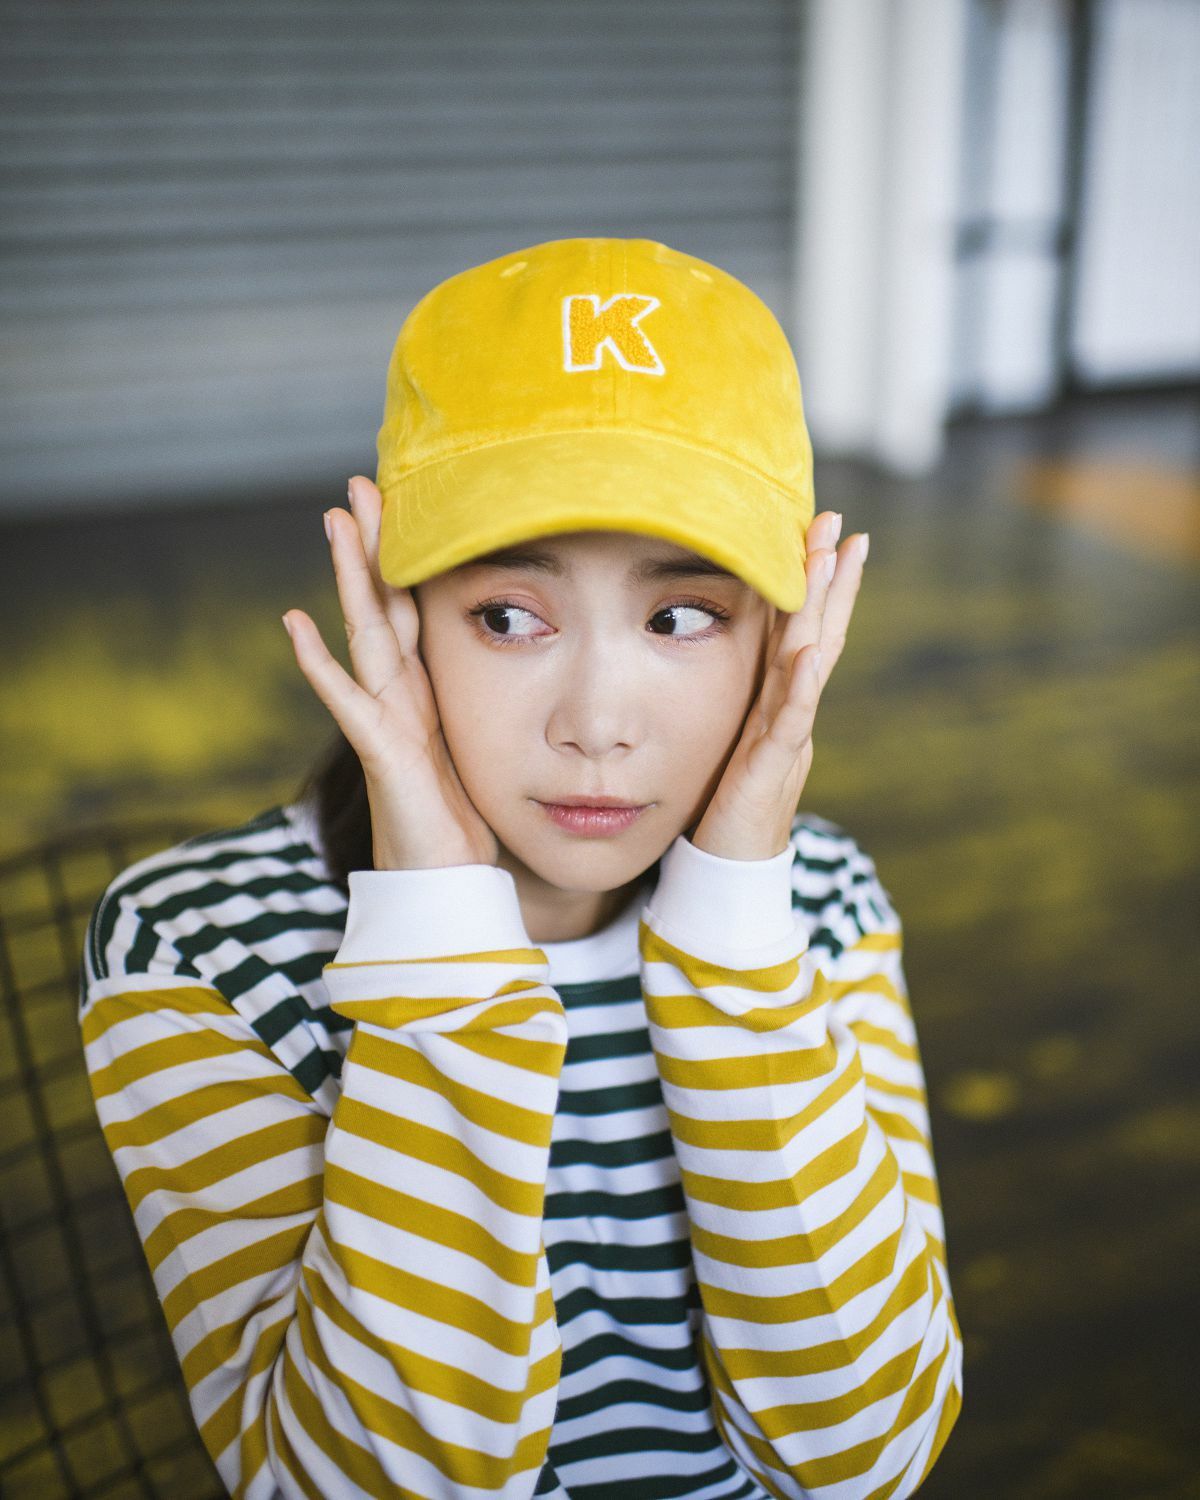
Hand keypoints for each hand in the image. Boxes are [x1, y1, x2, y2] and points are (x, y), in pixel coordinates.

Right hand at [282, 476, 499, 870]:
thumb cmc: (464, 822)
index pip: (416, 608)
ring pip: (364, 633)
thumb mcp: (483, 747)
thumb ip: (485, 707)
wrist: (448, 886)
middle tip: (361, 481)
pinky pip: (347, 702)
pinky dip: (319, 663)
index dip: (411, 557)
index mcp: (429, 690)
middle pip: (385, 604)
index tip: (409, 500)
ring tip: (335, 520)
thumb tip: (524, 667)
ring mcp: (385, 720)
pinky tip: (294, 624)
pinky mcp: (380, 754)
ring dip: (350, 576)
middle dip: (375, 543)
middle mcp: (401, 696)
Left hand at [689, 511, 866, 860]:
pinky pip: (789, 723)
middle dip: (830, 578)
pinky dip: (801, 687)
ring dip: (822, 610)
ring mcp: (787, 739)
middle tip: (840, 524)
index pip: (801, 631)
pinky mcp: (770, 770)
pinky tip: (808, 652)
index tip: (826, 532)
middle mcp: (790, 713)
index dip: (816, 584)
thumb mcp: (731, 738)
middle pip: (816, 634)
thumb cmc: (725, 807)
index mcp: (779, 702)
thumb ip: (741, 700)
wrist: (731, 875)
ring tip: (832, 559)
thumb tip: (741, 657)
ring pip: (809, 664)